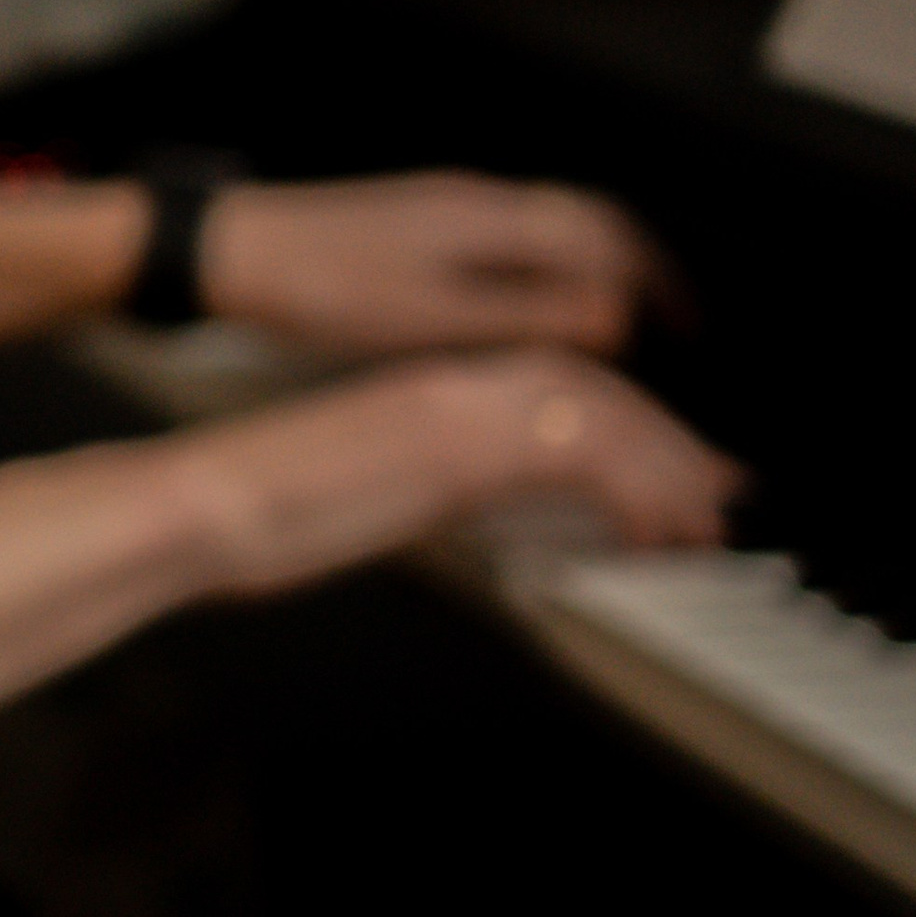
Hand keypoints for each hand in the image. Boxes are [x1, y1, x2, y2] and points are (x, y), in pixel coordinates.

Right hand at [179, 345, 739, 601]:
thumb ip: (420, 484)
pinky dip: (632, 492)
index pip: (551, 383)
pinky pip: (575, 456)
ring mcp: (454, 409)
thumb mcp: (359, 489)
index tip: (667, 466)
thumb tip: (457, 509)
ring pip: (599, 414)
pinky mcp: (454, 448)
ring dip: (664, 468)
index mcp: (427, 386)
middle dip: (667, 441)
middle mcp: (450, 382)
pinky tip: (654, 534)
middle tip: (717, 491)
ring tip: (700, 522)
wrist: (198, 502)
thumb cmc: (252, 509)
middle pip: (592, 388)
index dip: (624, 421)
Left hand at [204, 172, 667, 358]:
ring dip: (593, 268)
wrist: (232, 249)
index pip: (606, 237)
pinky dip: (546, 269)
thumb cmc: (320, 286)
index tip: (687, 328)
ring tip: (617, 321)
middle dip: (638, 270)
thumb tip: (614, 320)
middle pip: (587, 222)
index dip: (657, 283)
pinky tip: (534, 306)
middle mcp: (477, 200)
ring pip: (549, 226)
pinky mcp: (417, 222)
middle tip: (670, 324)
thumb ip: (524, 316)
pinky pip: (511, 236)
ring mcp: (446, 206)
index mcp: (490, 219)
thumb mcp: (429, 317)